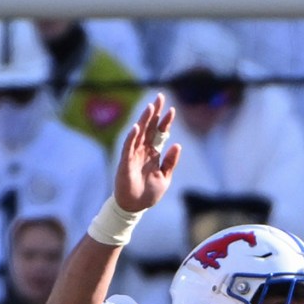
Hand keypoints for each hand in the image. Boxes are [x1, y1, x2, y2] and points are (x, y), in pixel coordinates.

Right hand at [114, 95, 181, 212]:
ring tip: (151, 107)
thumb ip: (170, 161)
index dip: (165, 122)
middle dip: (155, 113)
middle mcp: (143, 150)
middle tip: (161, 97)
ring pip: (139, 133)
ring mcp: (134, 155)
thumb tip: (177, 144)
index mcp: (153, 153)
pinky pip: (128, 147)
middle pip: (149, 128)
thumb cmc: (149, 192)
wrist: (135, 207)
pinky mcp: (126, 162)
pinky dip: (132, 137)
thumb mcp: (165, 177)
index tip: (172, 109)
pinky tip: (137, 127)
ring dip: (144, 120)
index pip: (159, 133)